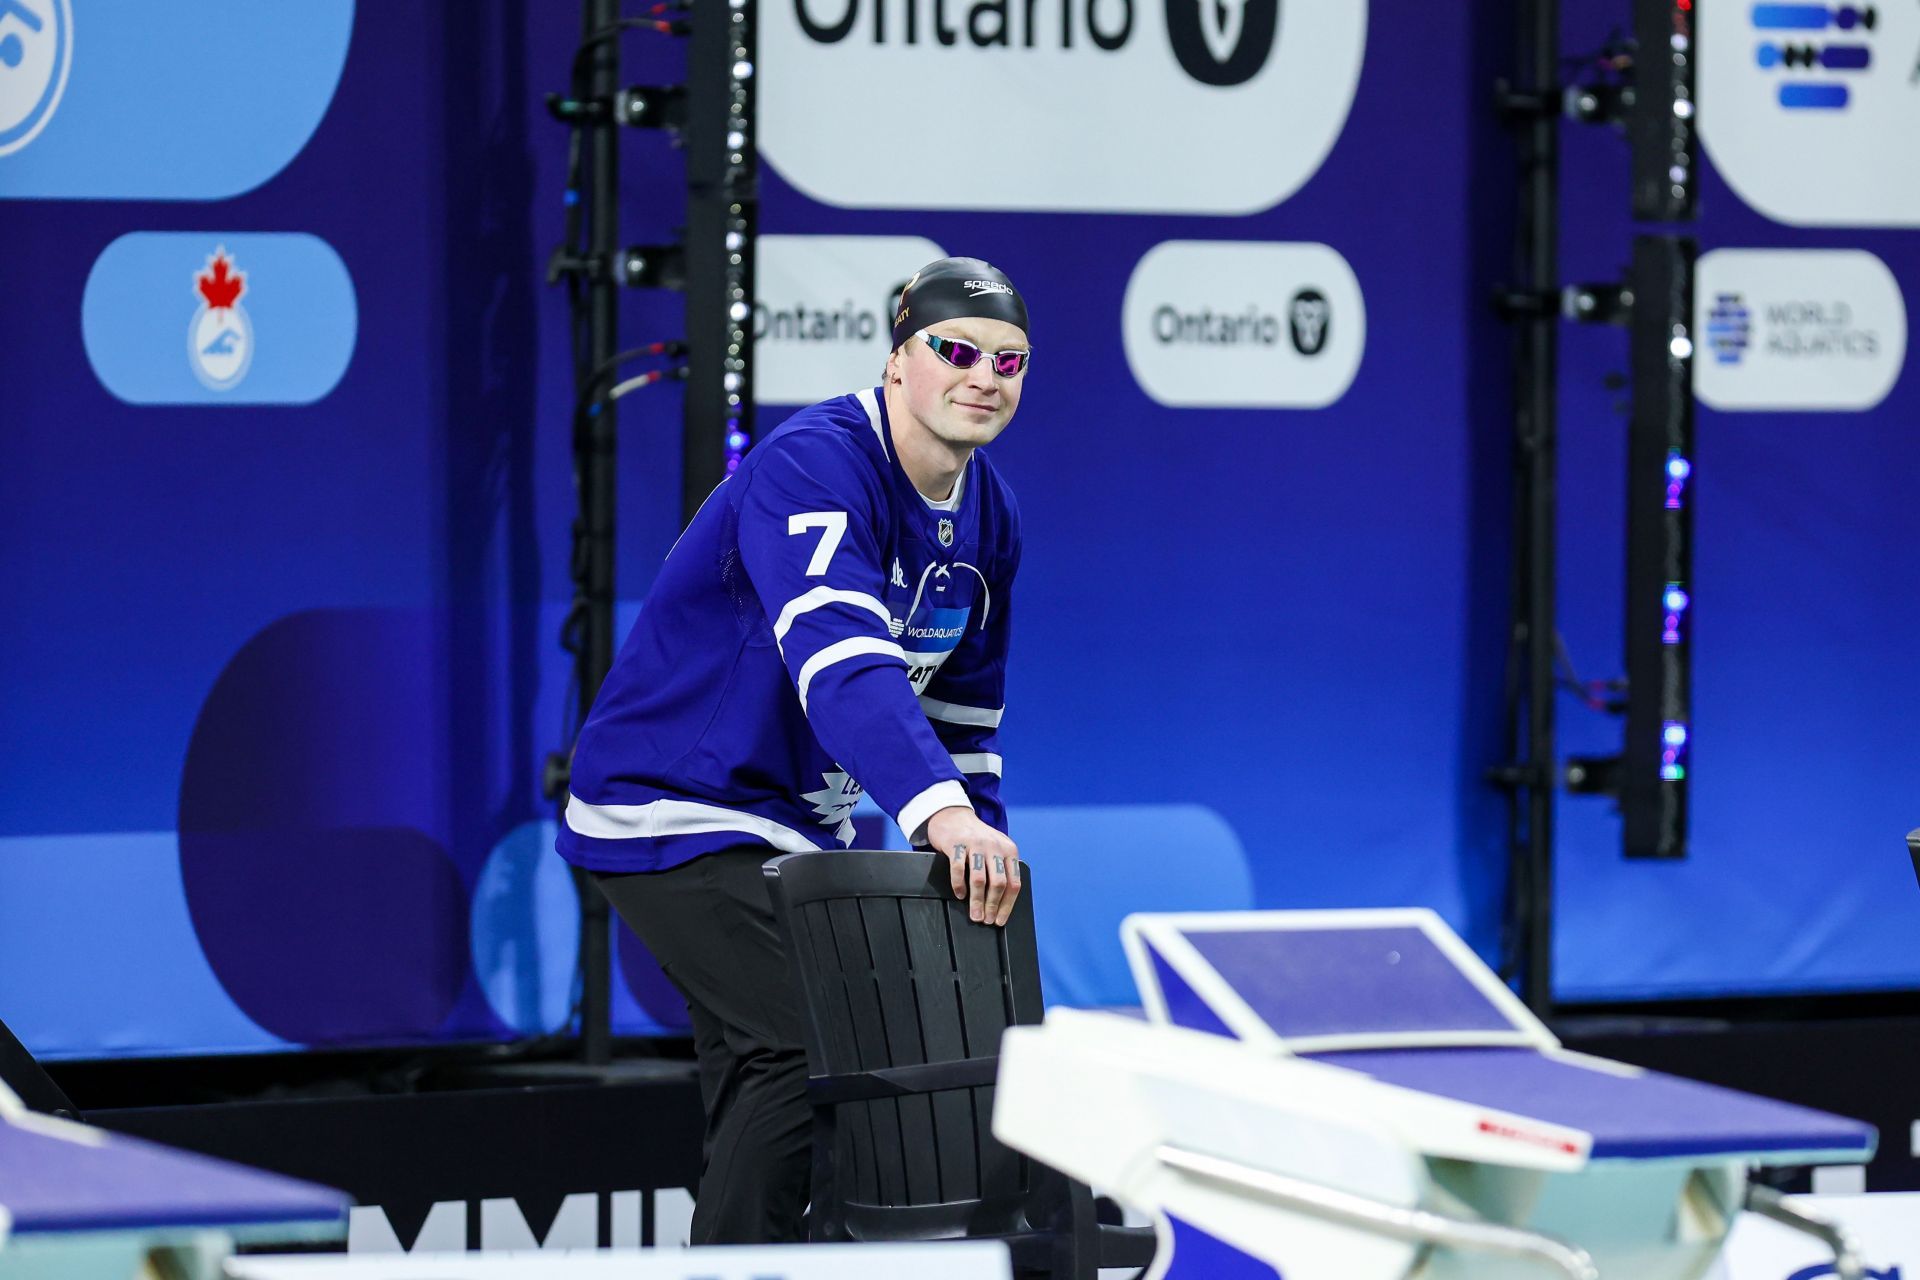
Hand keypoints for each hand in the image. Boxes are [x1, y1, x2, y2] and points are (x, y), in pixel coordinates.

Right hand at [925, 806, 1020, 926]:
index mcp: (1009, 850)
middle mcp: (995, 847)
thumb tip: (1002, 903)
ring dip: (977, 901)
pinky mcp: (956, 843)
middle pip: (998, 883)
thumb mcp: (996, 848)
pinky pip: (958, 869)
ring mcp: (975, 844)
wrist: (953, 815)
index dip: (1007, 905)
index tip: (1000, 920)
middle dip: (992, 906)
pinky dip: (959, 885)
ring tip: (974, 915)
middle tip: (986, 920)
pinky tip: (959, 895)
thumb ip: (1002, 868)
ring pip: (980, 879)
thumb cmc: (976, 838)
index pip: (1014, 883)